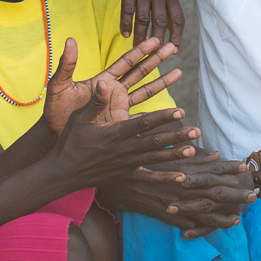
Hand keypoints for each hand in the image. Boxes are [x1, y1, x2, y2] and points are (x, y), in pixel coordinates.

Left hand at [41, 36, 180, 134]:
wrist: (54, 134)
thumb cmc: (54, 110)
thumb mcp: (59, 85)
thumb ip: (67, 65)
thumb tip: (71, 40)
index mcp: (102, 81)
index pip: (125, 62)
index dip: (141, 50)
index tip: (155, 39)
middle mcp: (113, 92)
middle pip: (140, 72)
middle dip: (157, 59)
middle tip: (173, 45)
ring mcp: (118, 108)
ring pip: (145, 92)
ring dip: (162, 82)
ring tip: (179, 72)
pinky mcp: (120, 124)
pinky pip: (141, 118)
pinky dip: (155, 114)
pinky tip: (170, 109)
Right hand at [46, 84, 198, 188]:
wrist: (64, 172)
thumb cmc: (71, 141)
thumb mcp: (80, 118)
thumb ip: (96, 102)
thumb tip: (103, 82)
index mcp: (115, 133)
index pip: (143, 123)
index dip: (162, 117)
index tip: (180, 111)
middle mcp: (124, 150)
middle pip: (155, 141)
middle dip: (176, 136)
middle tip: (196, 130)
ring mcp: (126, 164)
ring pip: (155, 158)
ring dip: (175, 154)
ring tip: (193, 149)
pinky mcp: (126, 175)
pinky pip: (148, 178)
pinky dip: (165, 178)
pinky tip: (182, 177)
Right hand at [100, 155, 255, 237]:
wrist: (116, 185)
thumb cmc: (138, 164)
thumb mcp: (162, 152)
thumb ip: (189, 152)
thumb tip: (214, 153)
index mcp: (182, 171)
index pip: (210, 170)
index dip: (228, 168)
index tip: (245, 167)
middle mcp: (183, 188)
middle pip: (214, 193)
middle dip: (235, 194)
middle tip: (254, 195)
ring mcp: (177, 204)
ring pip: (206, 212)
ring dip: (224, 214)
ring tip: (241, 216)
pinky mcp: (169, 216)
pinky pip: (190, 225)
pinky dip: (205, 227)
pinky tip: (216, 229)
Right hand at [112, 0, 185, 46]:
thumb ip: (170, 5)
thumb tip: (172, 28)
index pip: (178, 18)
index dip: (177, 36)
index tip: (175, 50)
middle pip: (160, 22)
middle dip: (158, 41)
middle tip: (155, 55)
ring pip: (143, 18)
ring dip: (141, 36)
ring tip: (138, 49)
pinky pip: (127, 9)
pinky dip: (126, 23)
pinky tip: (125, 34)